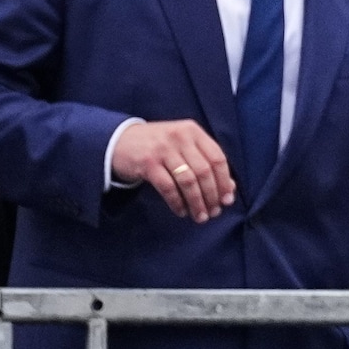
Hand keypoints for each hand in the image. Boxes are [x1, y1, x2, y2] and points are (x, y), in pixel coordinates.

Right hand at [110, 120, 234, 222]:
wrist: (118, 140)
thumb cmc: (158, 146)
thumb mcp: (183, 146)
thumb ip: (205, 162)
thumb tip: (229, 188)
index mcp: (193, 131)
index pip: (217, 158)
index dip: (224, 181)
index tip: (227, 200)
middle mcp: (180, 137)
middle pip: (204, 171)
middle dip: (211, 195)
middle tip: (214, 212)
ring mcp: (163, 150)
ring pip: (188, 180)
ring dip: (197, 202)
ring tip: (200, 216)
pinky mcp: (147, 163)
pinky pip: (168, 187)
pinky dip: (177, 202)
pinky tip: (181, 211)